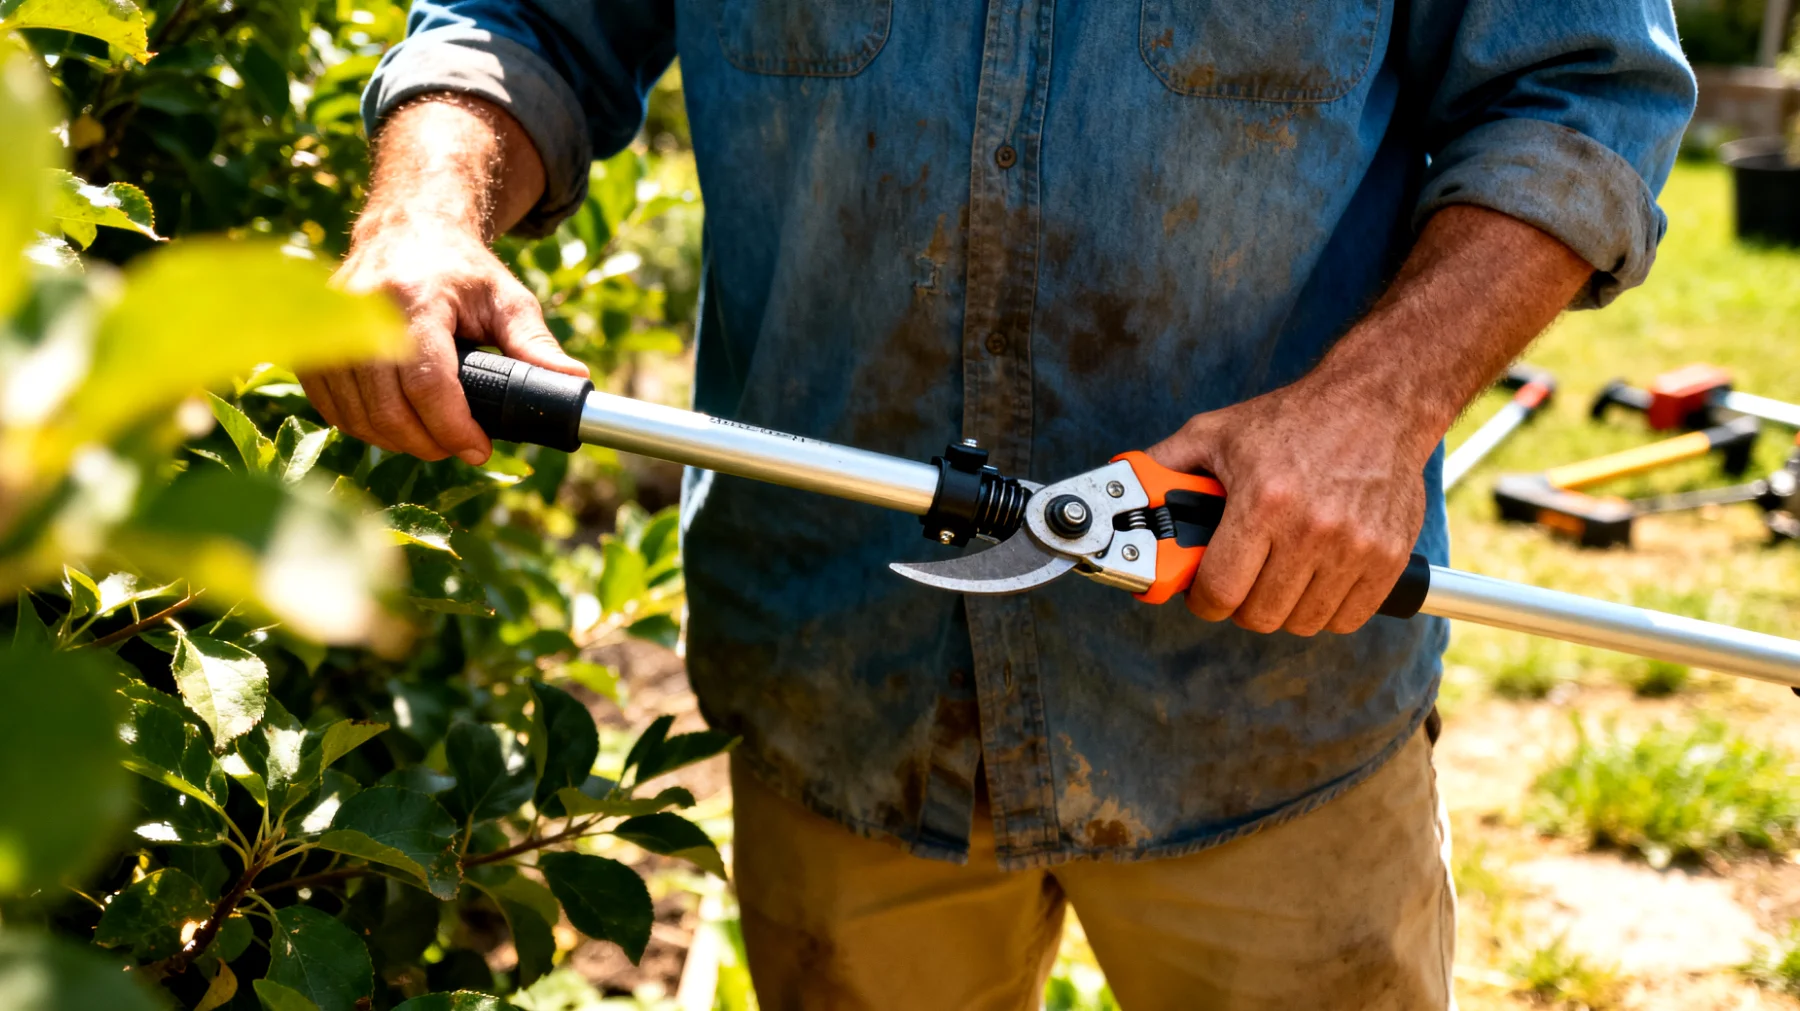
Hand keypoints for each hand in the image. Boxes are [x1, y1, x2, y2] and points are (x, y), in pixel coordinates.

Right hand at [300, 221, 586, 463]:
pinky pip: (329, 404)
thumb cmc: (464, 271)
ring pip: (354, 412)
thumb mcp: (508, 298)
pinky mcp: (312, 340)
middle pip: (386, 406)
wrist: (410, 228)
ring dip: (395, 439)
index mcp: (416, 297)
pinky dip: (361, 426)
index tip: (479, 448)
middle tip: (458, 448)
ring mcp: (330, 325)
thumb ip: (535, 345)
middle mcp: (363, 309)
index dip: (452, 427)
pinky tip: (393, 424)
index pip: (427, 381)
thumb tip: (573, 385)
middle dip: (426, 442)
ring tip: (431, 438)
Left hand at [1144, 376, 1433, 635]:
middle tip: (1242, 579)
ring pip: (1303, 622)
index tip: (1204, 592)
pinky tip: (1316, 578)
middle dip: (1241, 603)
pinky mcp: (1389, 557)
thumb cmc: (1293, 419)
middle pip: (1260, 615)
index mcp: (1263, 500)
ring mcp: (1355, 546)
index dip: (1203, 600)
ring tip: (1279, 573)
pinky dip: (1326, 609)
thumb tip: (1126, 490)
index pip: (1220, 591)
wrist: (1378, 401)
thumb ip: (1165, 467)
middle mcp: (1312, 528)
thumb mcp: (1217, 432)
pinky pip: (1347, 619)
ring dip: (1284, 607)